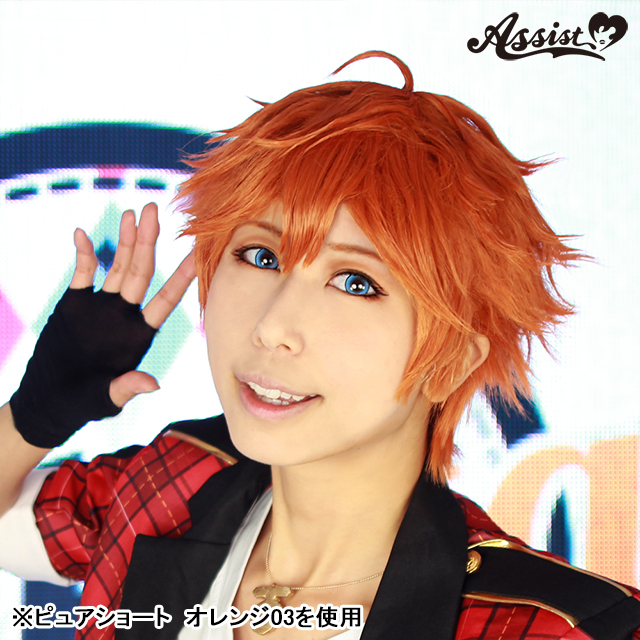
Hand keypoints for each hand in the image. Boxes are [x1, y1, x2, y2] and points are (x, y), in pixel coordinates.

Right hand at [10, 203, 195, 448]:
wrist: (50, 399)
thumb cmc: (84, 402)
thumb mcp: (108, 396)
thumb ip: (128, 386)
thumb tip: (153, 384)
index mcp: (139, 332)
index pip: (165, 300)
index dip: (180, 277)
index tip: (196, 254)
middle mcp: (124, 314)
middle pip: (141, 271)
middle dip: (148, 241)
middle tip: (155, 211)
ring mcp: (100, 305)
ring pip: (117, 265)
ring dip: (124, 240)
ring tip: (133, 213)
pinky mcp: (74, 303)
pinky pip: (82, 273)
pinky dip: (82, 254)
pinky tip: (82, 233)